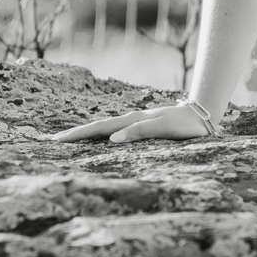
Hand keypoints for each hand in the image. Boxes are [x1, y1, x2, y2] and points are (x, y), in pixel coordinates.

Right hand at [51, 98, 215, 143]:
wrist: (202, 116)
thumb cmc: (185, 125)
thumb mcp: (163, 129)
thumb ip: (138, 133)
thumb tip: (111, 140)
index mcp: (132, 121)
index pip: (99, 128)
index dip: (78, 134)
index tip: (59, 139)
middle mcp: (131, 120)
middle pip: (98, 126)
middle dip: (76, 133)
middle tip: (55, 139)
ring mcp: (136, 122)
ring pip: (106, 127)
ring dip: (88, 133)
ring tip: (70, 138)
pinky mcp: (142, 126)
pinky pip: (116, 130)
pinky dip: (102, 134)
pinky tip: (99, 138)